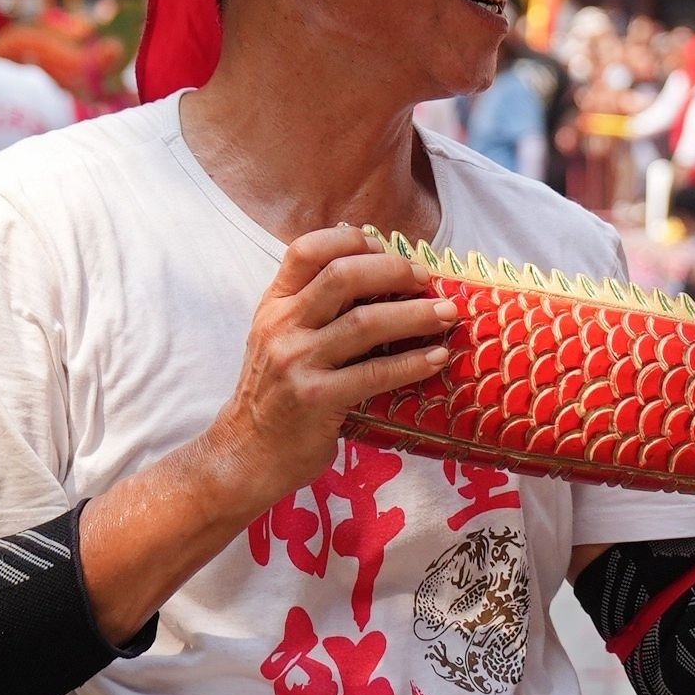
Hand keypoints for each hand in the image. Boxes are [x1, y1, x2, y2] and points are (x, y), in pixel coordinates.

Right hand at [202, 227, 458, 517]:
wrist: (247, 454)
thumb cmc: (277, 395)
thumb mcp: (282, 340)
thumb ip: (314, 308)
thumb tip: (379, 273)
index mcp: (274, 305)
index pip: (305, 250)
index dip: (350, 239)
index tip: (386, 246)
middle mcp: (282, 326)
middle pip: (342, 275)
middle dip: (393, 270)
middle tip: (425, 279)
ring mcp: (296, 362)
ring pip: (365, 323)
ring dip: (415, 315)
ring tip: (448, 314)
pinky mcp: (316, 399)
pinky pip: (375, 374)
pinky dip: (413, 362)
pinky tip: (437, 357)